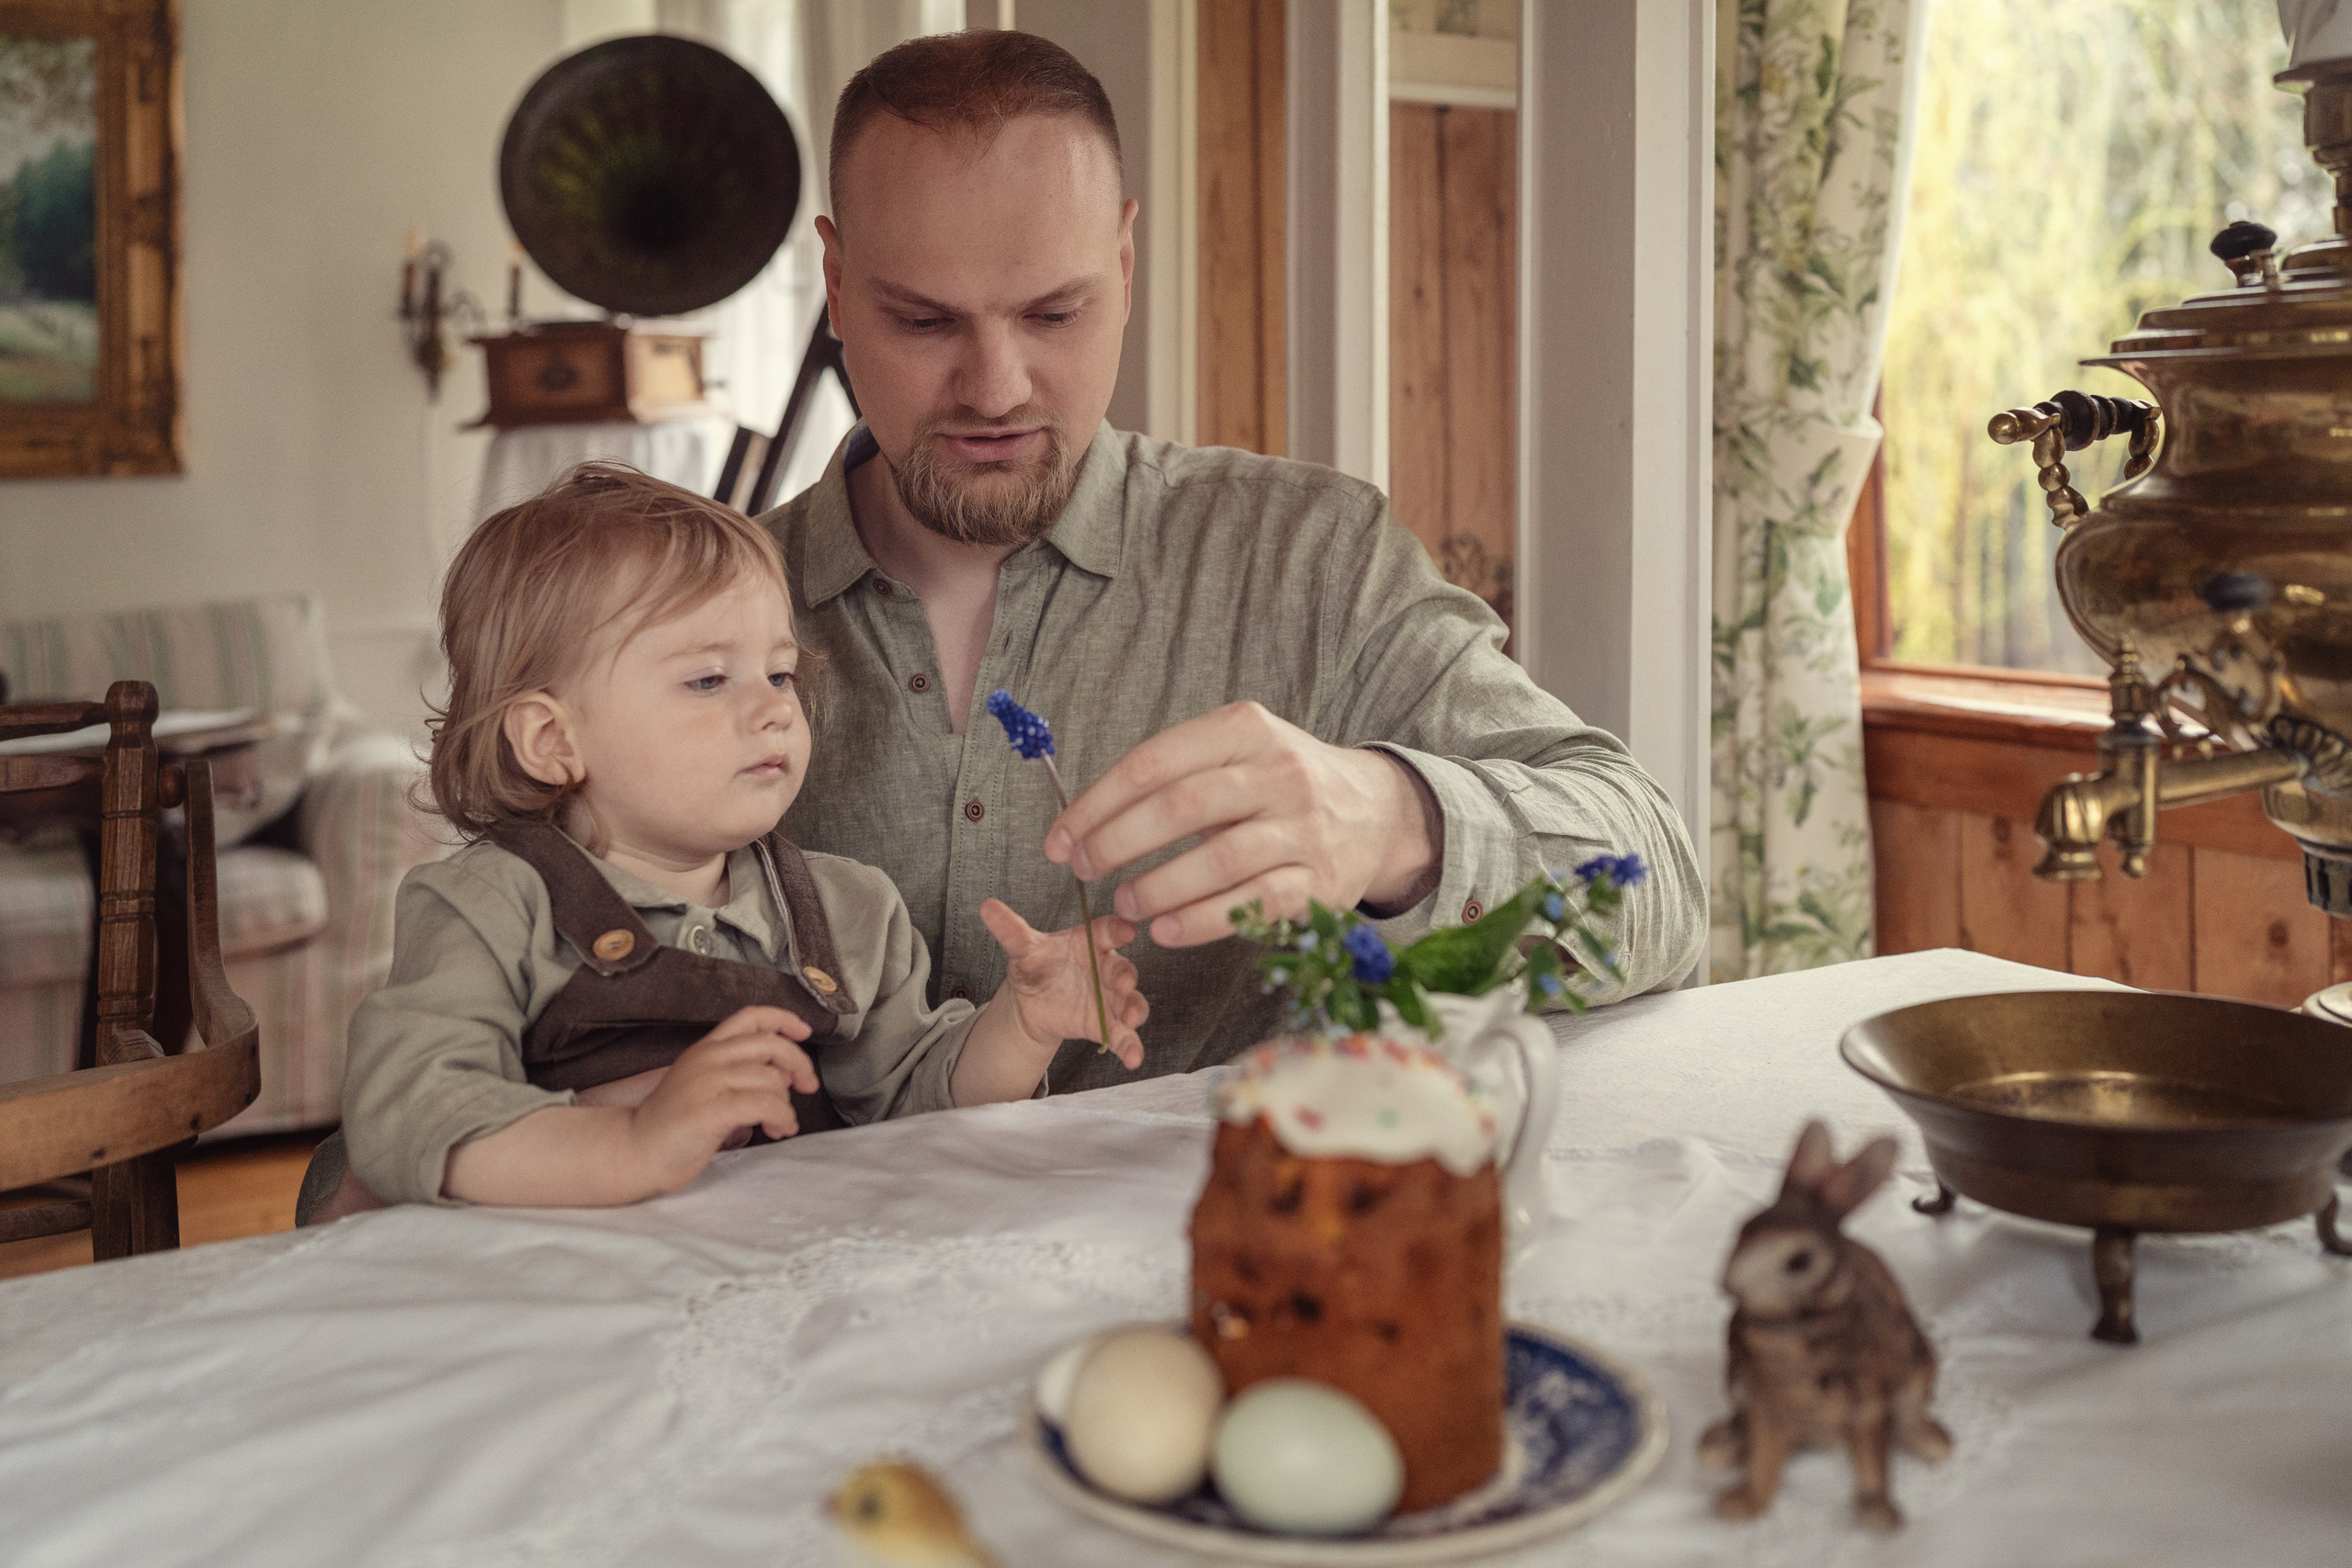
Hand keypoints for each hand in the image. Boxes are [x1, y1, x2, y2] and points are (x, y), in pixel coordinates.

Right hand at [625, 1006, 818, 1191]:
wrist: (634, 1151)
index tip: (804, 1032)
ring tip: (781, 1124)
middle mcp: (707, 1058)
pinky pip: (765, 1105)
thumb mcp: (703, 1082)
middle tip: (807, 1085)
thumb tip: (783, 1073)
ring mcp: (707, 1083)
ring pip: (772, 1079)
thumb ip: (738, 1070)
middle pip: (771, 1044)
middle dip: (799, 1064)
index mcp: (706, 1048)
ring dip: (788, 1104)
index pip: (751, 1016)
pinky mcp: (711, 1111)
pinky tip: (779, 1129)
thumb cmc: (673, 1123)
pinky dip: (782, 1118)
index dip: (784, 1019)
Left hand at [978, 898, 1147, 1067]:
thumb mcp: (1023, 949)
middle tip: (1124, 982)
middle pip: (1123, 968)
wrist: (1033, 1001)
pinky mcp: (1106, 1024)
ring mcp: (1110, 998)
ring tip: (1132, 1019)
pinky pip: (1123, 1035)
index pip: (1108, 931)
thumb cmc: (1037, 965)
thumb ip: (1011, 930)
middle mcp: (1107, 968)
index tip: (1126, 930)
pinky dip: (1131, 1047)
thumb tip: (986, 907)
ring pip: (1131, 1002)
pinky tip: (1133, 1059)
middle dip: (1126, 975)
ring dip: (1135, 1010)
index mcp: (1091, 941)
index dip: (1118, 930)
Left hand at [1043, 702, 1438, 947]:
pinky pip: (1253, 905)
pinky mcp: (1321, 883)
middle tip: (1081, 869)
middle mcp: (1280, 773)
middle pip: (1182, 807)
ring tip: (1123, 904)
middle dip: (1117, 842)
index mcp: (1246, 729)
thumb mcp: (1238, 750)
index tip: (1059, 838)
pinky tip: (1165, 930)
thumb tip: (1085, 820)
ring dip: (1157, 886)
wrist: (1378, 812)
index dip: (1097, 804)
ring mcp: (1304, 830)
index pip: (1154, 763)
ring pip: (1218, 860)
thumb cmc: (1280, 782)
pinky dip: (1202, 921)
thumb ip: (1174, 772)